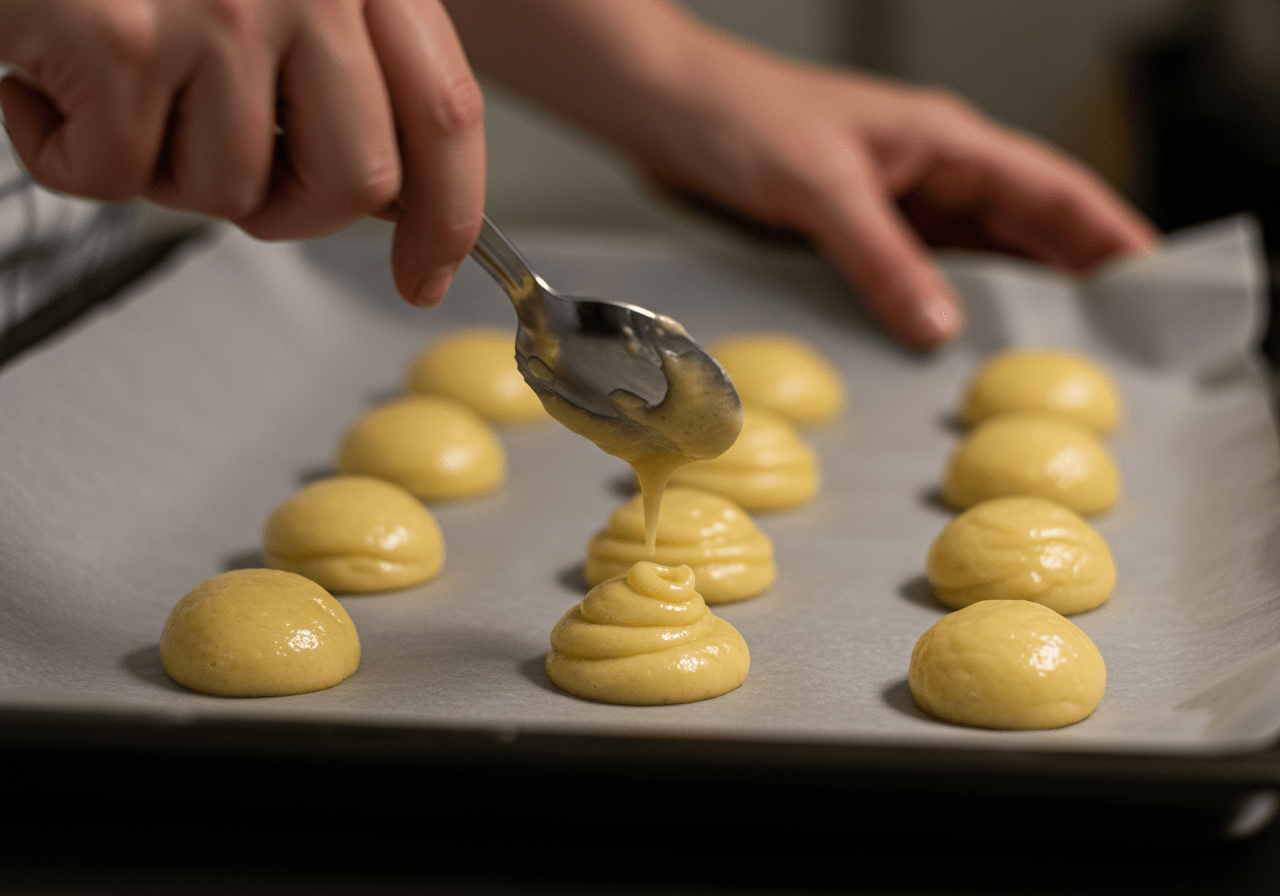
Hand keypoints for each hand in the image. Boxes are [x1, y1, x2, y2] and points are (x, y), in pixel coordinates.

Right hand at [0, 0, 484, 305]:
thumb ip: (351, 72)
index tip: (424, 276)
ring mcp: (219, 10)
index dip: (448, 217)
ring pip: (229, 192)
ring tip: (122, 91)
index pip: (445, 113)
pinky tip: (47, 82)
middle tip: (229, 173)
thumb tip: (394, 199)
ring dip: (164, 172)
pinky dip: (64, 154)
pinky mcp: (121, 39)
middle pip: (356, 181)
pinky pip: (115, 179)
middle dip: (291, 212)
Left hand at [446, 0, 1156, 349]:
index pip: (1054, 190)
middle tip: (1103, 355)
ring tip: (1031, 373)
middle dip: (1066, 289)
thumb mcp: (820, 188)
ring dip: (996, 313)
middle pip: (1023, 236)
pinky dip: (930, 318)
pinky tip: (940, 358)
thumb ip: (883, 258)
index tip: (1152, 287)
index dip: (1110, 237)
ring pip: (968, 266)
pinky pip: (910, 283)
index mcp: (946, 143)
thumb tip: (940, 329)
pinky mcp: (850, 240)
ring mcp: (893, 211)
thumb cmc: (740, 118)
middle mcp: (930, 178)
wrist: (664, 114)